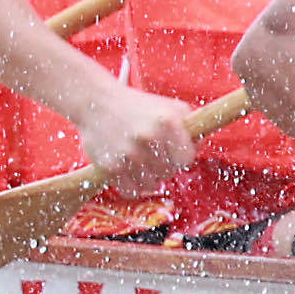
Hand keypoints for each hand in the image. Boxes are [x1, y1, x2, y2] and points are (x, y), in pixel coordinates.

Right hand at [75, 84, 204, 199]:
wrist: (95, 102)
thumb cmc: (137, 106)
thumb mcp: (170, 107)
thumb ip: (191, 126)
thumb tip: (198, 148)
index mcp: (168, 121)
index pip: (186, 159)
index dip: (181, 158)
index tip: (174, 153)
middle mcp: (149, 137)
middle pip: (169, 173)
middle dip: (163, 166)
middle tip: (152, 154)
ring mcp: (129, 153)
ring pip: (151, 185)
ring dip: (148, 178)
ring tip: (140, 161)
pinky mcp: (110, 167)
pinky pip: (131, 191)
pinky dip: (132, 186)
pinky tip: (130, 171)